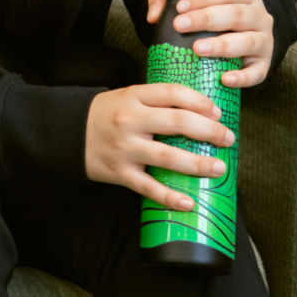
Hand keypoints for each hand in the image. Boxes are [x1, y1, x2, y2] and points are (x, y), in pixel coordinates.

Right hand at [83, 83, 233, 209]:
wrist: (68, 132)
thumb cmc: (107, 114)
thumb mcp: (127, 97)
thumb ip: (157, 101)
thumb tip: (200, 111)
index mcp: (133, 97)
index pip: (173, 93)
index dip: (200, 102)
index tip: (218, 113)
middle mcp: (130, 121)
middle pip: (177, 123)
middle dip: (209, 131)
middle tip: (228, 139)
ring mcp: (125, 148)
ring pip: (168, 156)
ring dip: (198, 164)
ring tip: (219, 168)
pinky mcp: (120, 173)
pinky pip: (148, 188)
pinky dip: (170, 197)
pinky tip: (189, 203)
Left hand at [145, 0, 275, 88]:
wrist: (238, 39)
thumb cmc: (211, 17)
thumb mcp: (190, 2)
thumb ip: (166, 0)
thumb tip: (153, 16)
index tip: (180, 7)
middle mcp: (259, 15)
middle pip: (237, 14)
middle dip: (207, 19)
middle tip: (181, 25)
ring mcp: (265, 40)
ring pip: (249, 41)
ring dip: (222, 45)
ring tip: (197, 49)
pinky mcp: (264, 64)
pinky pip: (258, 72)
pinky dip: (243, 77)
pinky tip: (224, 79)